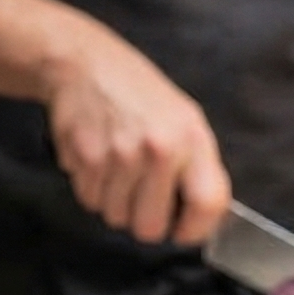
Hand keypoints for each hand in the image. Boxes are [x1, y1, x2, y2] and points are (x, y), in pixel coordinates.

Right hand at [42, 30, 231, 245]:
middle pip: (151, 228)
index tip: (185, 230)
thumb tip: (205, 217)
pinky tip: (99, 161)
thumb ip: (198, 167)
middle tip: (143, 197)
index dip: (196, 229)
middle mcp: (158, 149)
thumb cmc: (139, 94)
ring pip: (116, 218)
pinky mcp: (85, 158)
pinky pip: (90, 202)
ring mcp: (119, 155)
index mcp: (191, 139)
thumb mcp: (185, 119)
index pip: (207, 204)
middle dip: (146, 220)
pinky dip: (93, 190)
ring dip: (116, 204)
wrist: (86, 64)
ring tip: (119, 171)